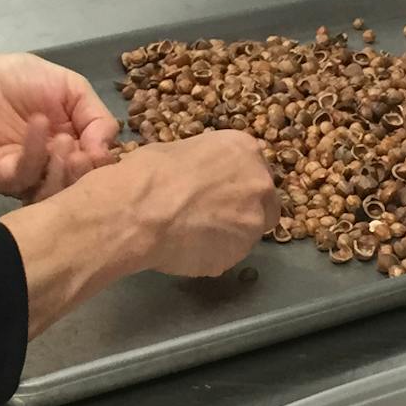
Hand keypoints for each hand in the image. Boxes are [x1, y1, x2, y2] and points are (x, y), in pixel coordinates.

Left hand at [0, 45, 119, 200]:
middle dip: (85, 173)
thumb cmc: (24, 79)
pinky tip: (38, 125)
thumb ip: (98, 118)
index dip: (102, 167)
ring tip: (65, 140)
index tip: (104, 151)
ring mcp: (23, 176)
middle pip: (74, 190)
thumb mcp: (74, 90)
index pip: (94, 173)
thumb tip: (108, 153)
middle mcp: (50, 170)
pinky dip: (35, 154)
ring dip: (62, 168)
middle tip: (87, 153)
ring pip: (49, 192)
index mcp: (72, 152)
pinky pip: (21, 178)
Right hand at [119, 131, 280, 277]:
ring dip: (227, 235)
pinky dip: (210, 255)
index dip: (236, 184)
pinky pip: (226, 255)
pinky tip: (184, 249)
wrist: (141, 210)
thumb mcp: (179, 150)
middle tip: (211, 216)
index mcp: (245, 150)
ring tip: (191, 236)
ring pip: (247, 233)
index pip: (254, 170)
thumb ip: (204, 167)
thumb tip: (199, 179)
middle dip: (243, 210)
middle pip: (264, 202)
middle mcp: (259, 184)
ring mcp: (253, 223)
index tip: (219, 192)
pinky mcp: (237, 255)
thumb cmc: (152, 171)